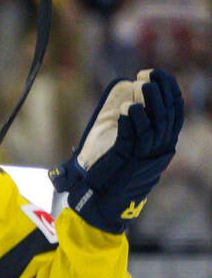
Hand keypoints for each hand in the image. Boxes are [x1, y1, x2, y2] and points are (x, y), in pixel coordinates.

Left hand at [52, 69, 184, 232]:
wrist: (102, 203)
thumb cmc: (112, 174)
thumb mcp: (131, 148)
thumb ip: (138, 129)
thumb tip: (134, 101)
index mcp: (163, 145)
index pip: (175, 113)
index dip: (170, 92)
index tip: (159, 74)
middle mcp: (159, 151)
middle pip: (167, 117)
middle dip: (160, 93)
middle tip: (147, 75)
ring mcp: (144, 158)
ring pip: (154, 127)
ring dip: (148, 103)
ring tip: (139, 85)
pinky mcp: (128, 163)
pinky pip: (133, 140)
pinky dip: (131, 123)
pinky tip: (125, 110)